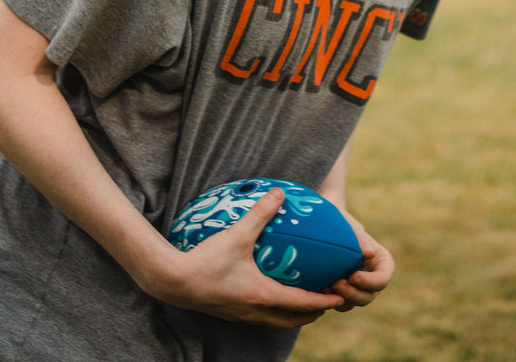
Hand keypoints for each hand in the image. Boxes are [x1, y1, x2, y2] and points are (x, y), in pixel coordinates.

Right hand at [145, 188, 345, 328]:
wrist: (174, 282)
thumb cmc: (208, 260)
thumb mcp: (237, 234)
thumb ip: (260, 214)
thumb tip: (278, 193)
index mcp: (264, 295)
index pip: (303, 303)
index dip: (324, 300)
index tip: (341, 297)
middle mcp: (256, 311)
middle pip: (293, 320)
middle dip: (313, 312)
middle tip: (326, 299)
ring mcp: (242, 315)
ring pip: (277, 322)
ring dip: (293, 314)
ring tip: (301, 300)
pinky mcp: (230, 313)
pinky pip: (260, 318)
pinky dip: (274, 312)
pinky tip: (268, 296)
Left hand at [328, 222, 394, 311]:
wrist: (326, 225)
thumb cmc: (342, 222)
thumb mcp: (351, 227)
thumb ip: (360, 239)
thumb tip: (369, 254)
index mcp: (382, 263)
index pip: (383, 279)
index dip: (370, 282)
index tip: (353, 276)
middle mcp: (373, 278)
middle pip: (369, 295)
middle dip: (353, 293)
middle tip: (336, 284)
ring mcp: (359, 287)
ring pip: (354, 302)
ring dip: (341, 298)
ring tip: (326, 287)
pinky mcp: (343, 291)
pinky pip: (340, 302)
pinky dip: (331, 299)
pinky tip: (320, 289)